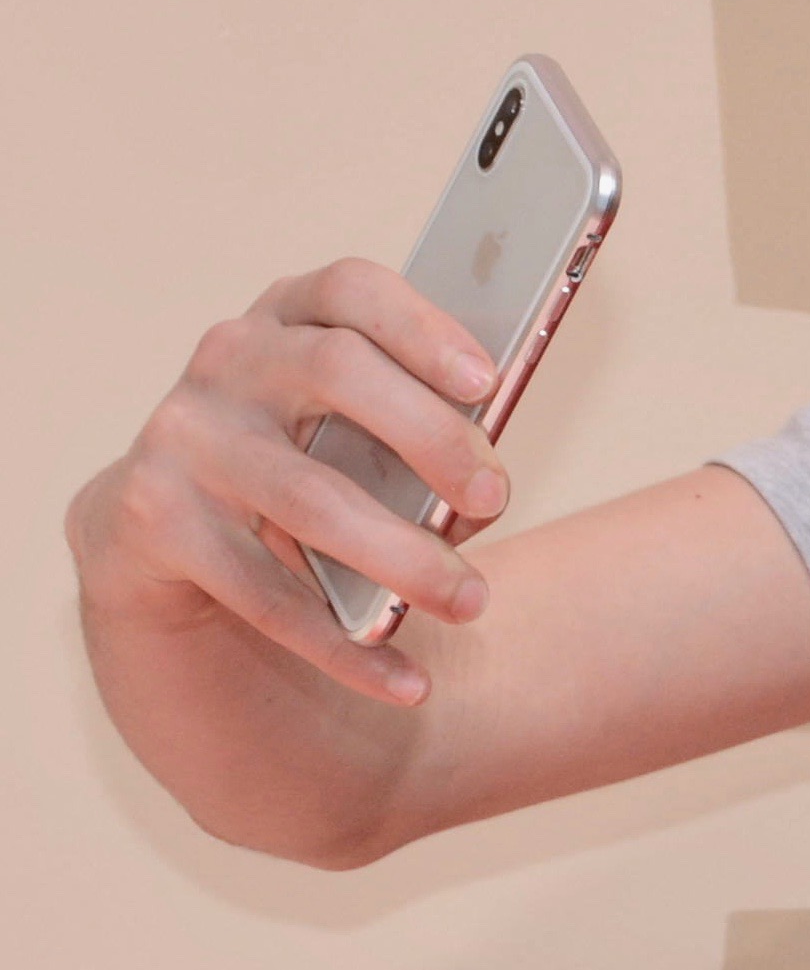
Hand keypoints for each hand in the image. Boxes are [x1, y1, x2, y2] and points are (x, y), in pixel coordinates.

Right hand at [69, 261, 511, 702]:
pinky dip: (345, 646)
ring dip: (402, 557)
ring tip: (470, 602)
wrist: (170, 538)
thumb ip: (421, 444)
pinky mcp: (152, 520)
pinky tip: (408, 681)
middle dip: (429, 436)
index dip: (420, 326)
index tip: (489, 379)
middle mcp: (228, 360)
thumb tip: (482, 494)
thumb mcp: (363, 439)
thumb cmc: (314, 470)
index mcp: (291, 319)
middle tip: (496, 497)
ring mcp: (181, 436)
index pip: (350, 289)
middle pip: (334, 372)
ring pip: (306, 496)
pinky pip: (263, 593)